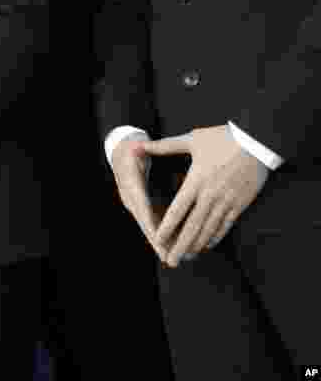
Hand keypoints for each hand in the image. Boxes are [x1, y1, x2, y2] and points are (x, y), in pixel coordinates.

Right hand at [109, 132, 166, 260]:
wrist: (121, 152)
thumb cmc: (131, 149)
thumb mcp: (134, 148)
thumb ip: (138, 149)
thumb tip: (136, 147)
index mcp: (131, 186)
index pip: (142, 208)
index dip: (151, 224)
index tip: (160, 239)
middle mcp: (130, 198)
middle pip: (145, 223)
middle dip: (156, 241)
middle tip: (167, 257)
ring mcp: (134, 203)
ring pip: (148, 225)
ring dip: (160, 241)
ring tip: (172, 256)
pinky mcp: (140, 205)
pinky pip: (151, 221)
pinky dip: (161, 233)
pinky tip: (173, 242)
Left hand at [143, 125, 269, 267]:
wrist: (257, 141)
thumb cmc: (222, 138)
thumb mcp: (192, 139)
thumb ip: (165, 146)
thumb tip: (141, 145)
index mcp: (196, 181)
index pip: (178, 210)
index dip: (167, 226)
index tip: (157, 239)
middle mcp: (211, 194)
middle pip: (193, 226)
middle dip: (180, 245)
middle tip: (170, 261)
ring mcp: (227, 200)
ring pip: (209, 228)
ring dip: (197, 245)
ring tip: (186, 257)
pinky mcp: (240, 203)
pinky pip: (226, 224)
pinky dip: (216, 236)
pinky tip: (207, 246)